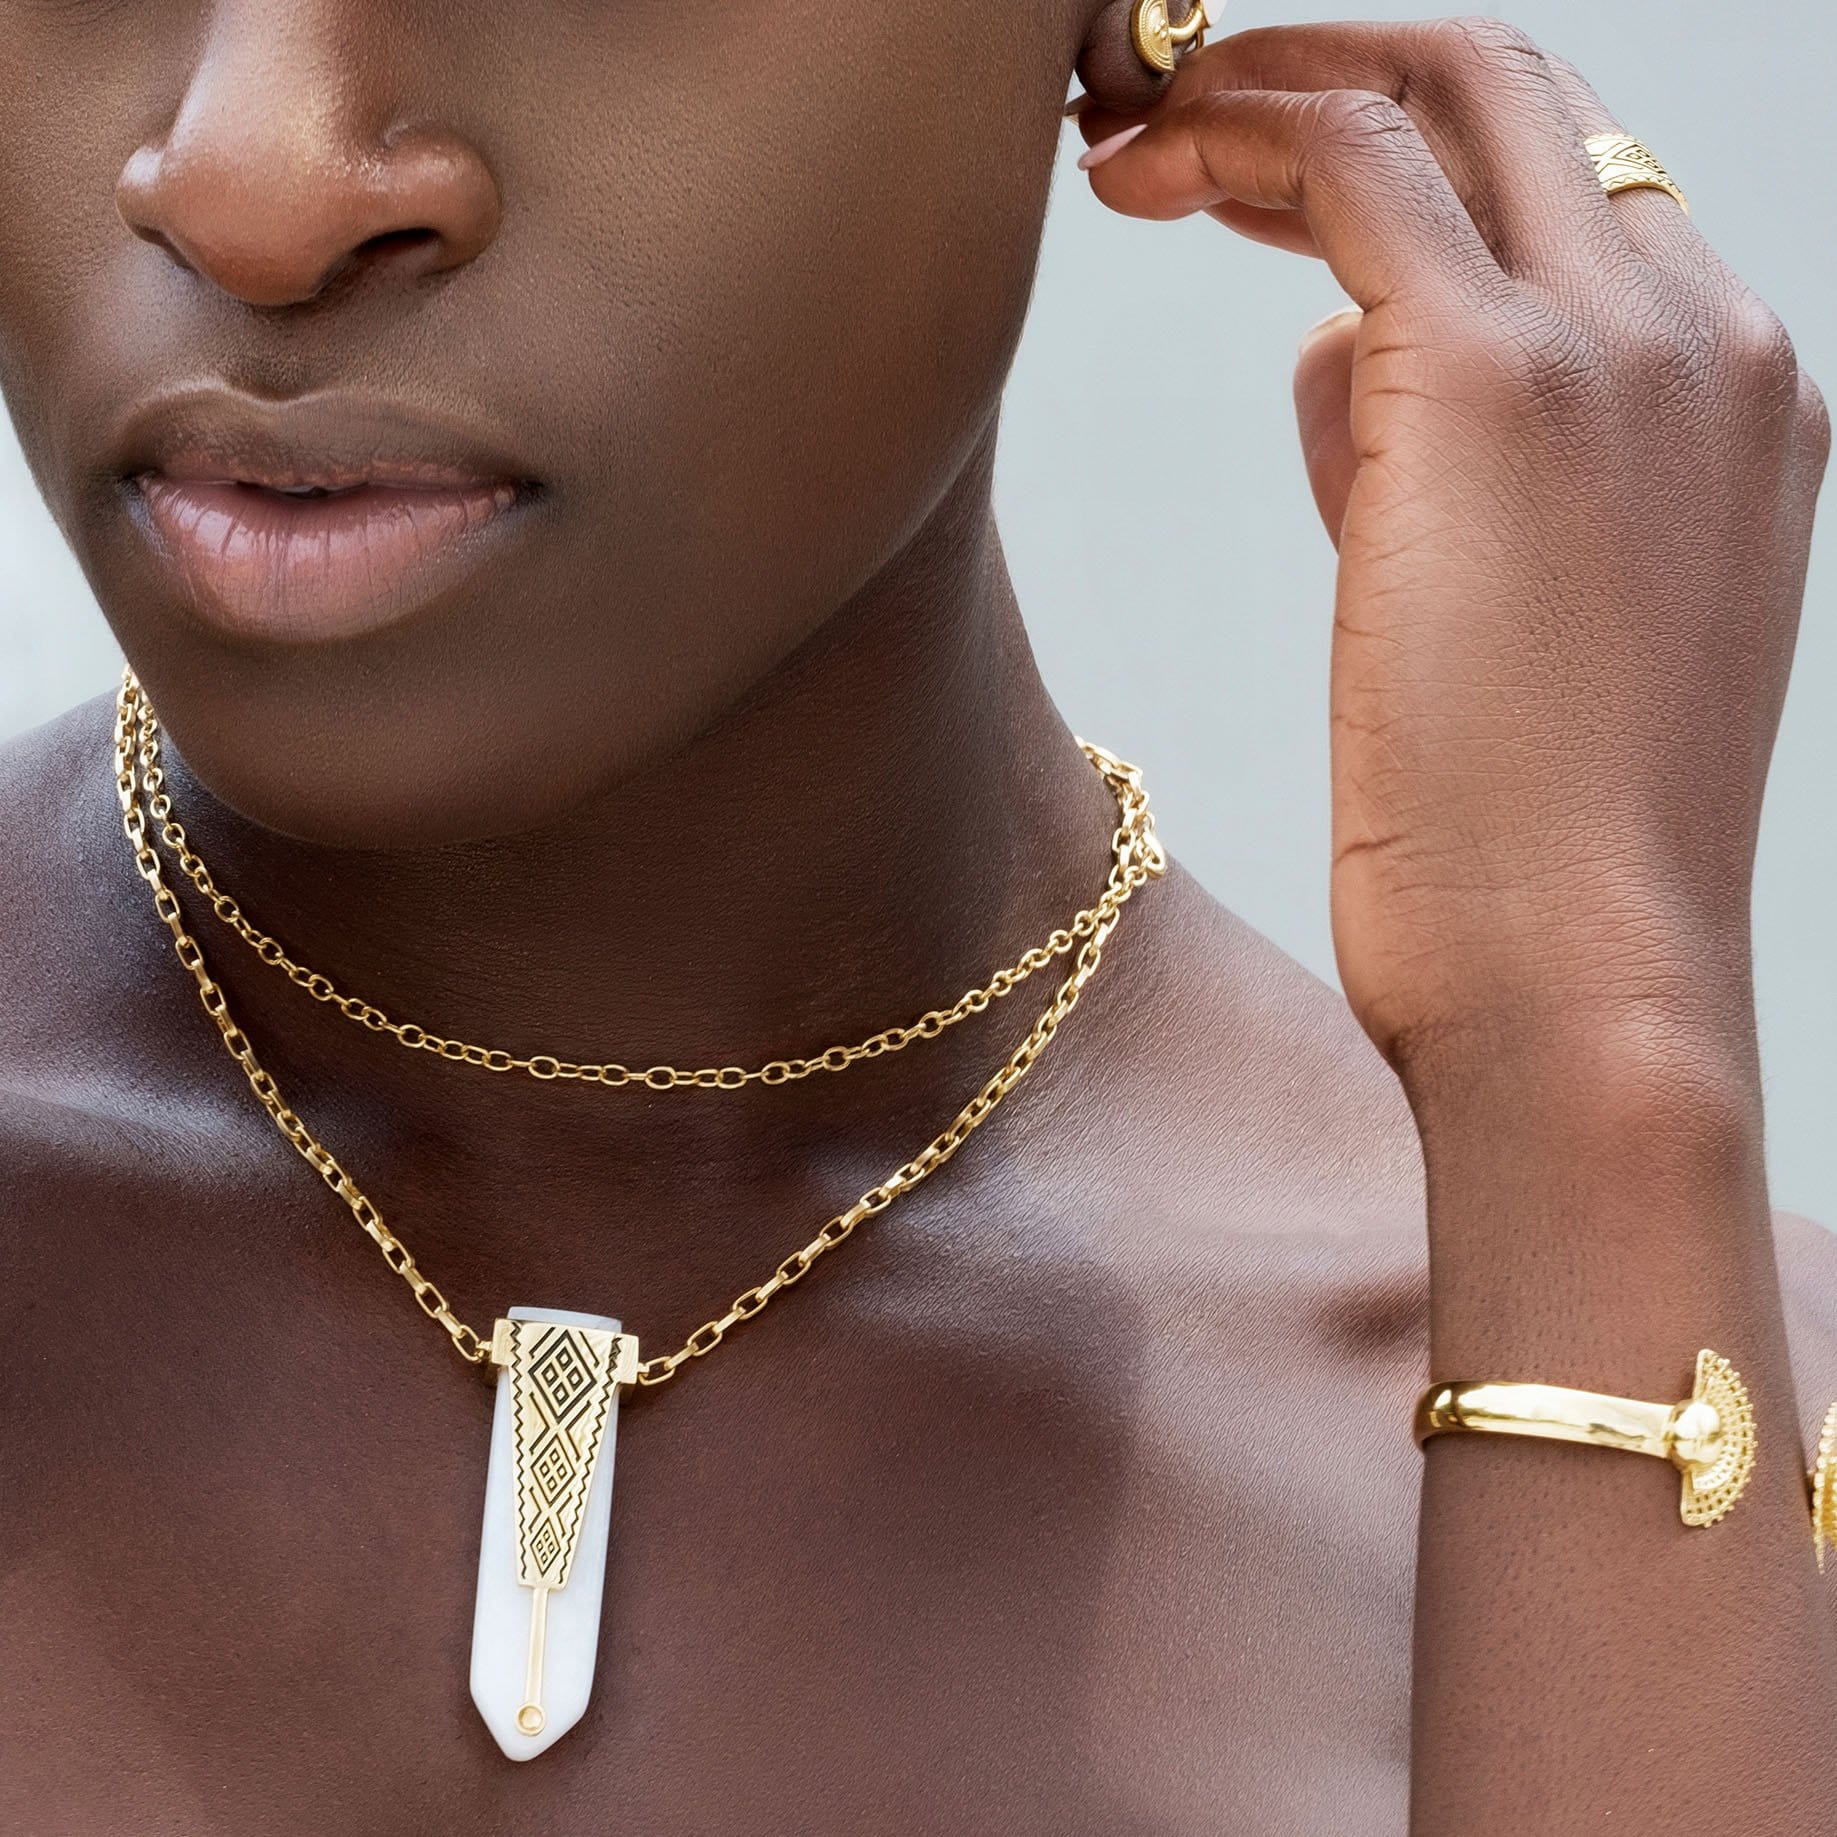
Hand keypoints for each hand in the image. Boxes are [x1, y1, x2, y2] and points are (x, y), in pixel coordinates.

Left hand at [1076, 19, 1829, 1076]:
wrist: (1586, 981)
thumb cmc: (1536, 844)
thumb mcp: (1519, 618)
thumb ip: (1442, 458)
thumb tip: (1330, 347)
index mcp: (1734, 394)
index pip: (1573, 187)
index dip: (1418, 151)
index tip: (1279, 180)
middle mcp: (1705, 333)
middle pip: (1521, 93)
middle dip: (1344, 69)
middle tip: (1192, 111)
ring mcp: (1618, 343)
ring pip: (1441, 95)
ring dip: (1272, 92)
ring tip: (1138, 144)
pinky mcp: (1494, 381)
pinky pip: (1356, 168)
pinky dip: (1243, 139)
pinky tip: (1141, 176)